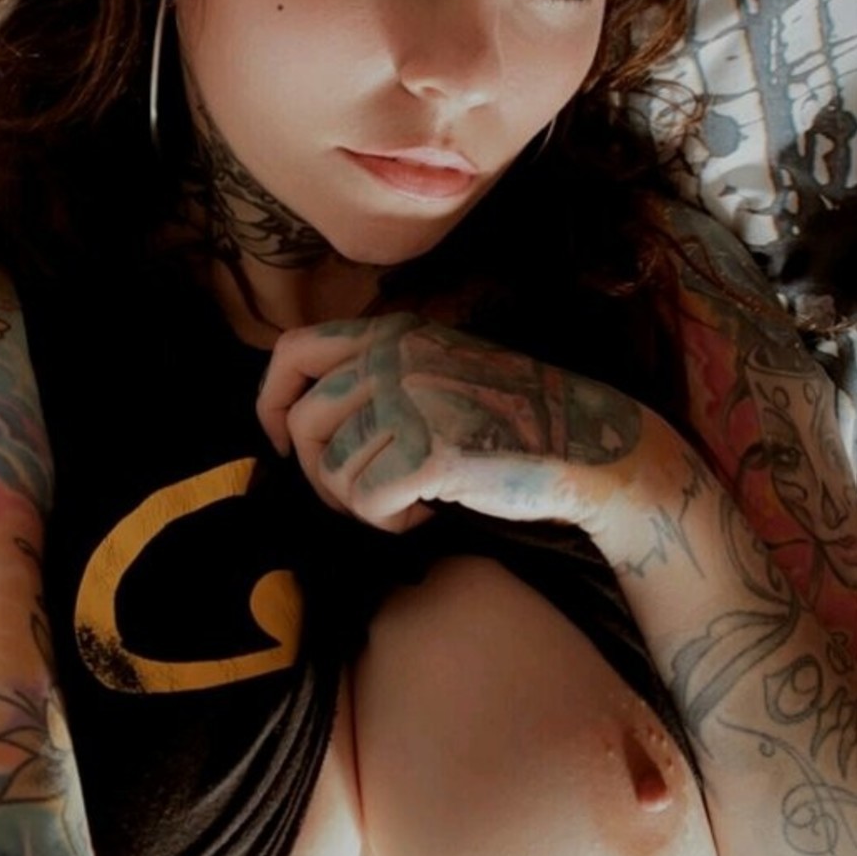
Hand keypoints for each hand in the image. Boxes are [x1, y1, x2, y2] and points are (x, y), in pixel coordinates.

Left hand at [256, 313, 644, 533]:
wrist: (585, 445)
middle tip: (363, 497)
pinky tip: (429, 513)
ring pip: (333, 472)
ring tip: (412, 500)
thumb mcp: (435, 371)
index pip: (291, 352)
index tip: (282, 445)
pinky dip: (392, 523)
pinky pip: (368, 504)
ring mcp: (410, 399)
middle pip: (304, 424)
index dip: (271, 403)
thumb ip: (376, 379)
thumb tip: (300, 424)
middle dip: (321, 475)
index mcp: (390, 331)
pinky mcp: (427, 450)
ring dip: (364, 504)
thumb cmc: (508, 421)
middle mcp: (393, 355)